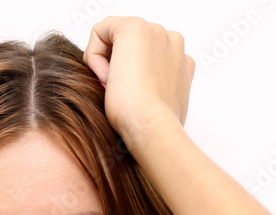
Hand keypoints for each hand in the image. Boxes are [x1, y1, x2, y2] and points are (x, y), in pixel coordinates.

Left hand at [82, 17, 193, 146]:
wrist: (150, 126)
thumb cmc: (152, 125)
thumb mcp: (158, 105)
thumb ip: (153, 88)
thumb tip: (138, 91)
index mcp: (180, 60)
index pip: (143, 56)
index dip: (129, 75)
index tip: (131, 97)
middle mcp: (171, 41)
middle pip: (128, 45)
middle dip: (116, 66)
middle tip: (121, 93)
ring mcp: (155, 31)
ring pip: (113, 39)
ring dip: (107, 63)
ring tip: (116, 88)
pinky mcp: (133, 27)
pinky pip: (99, 33)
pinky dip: (94, 56)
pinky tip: (106, 78)